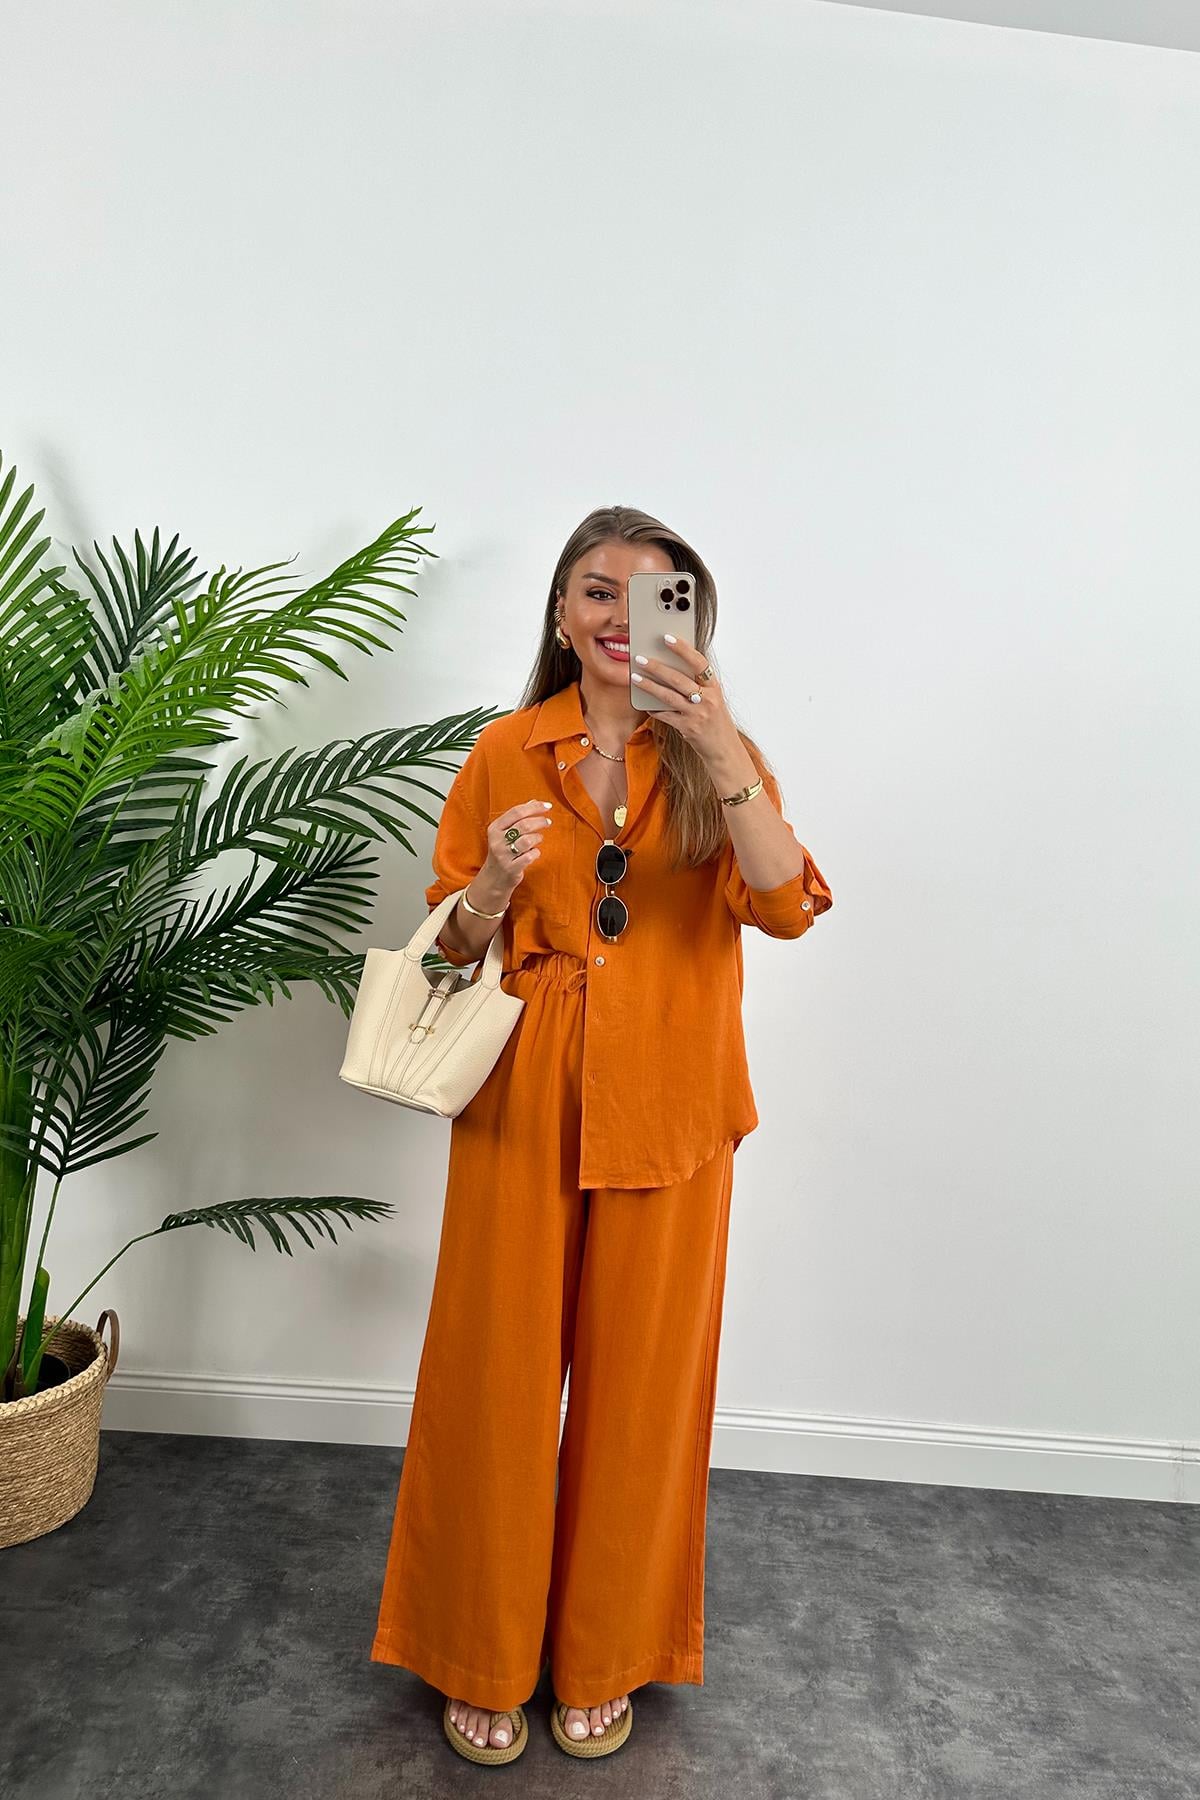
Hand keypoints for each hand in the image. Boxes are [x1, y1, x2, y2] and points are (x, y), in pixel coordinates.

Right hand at [477, 797, 554, 899]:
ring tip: (538, 839)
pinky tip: (534, 853)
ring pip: (527, 840)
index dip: (534, 807)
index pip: (516, 812)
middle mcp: (497, 840)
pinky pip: (530, 856)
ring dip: (537, 838)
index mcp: (495, 828)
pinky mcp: (511, 868)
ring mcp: (503, 855)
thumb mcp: (505, 833)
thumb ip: (518, 817)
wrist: (494, 878)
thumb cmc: (503, 851)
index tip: (548, 806)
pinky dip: (536, 853)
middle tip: (548, 822)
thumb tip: (534, 801)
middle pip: (523, 825)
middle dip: (539, 821)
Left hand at [630, 636, 741, 766]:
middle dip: (656, 667)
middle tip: (639, 658)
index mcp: (714, 687)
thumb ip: (697, 685)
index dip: (683, 648)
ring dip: (649, 685)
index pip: (699, 662)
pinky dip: (654, 709)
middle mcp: (708, 699)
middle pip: (678, 678)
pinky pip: (665, 715)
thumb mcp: (713, 699)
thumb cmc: (716, 722)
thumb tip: (671, 668)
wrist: (724, 750)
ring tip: (634, 676)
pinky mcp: (688, 728)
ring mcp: (697, 714)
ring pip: (668, 696)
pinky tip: (644, 703)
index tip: (667, 637)